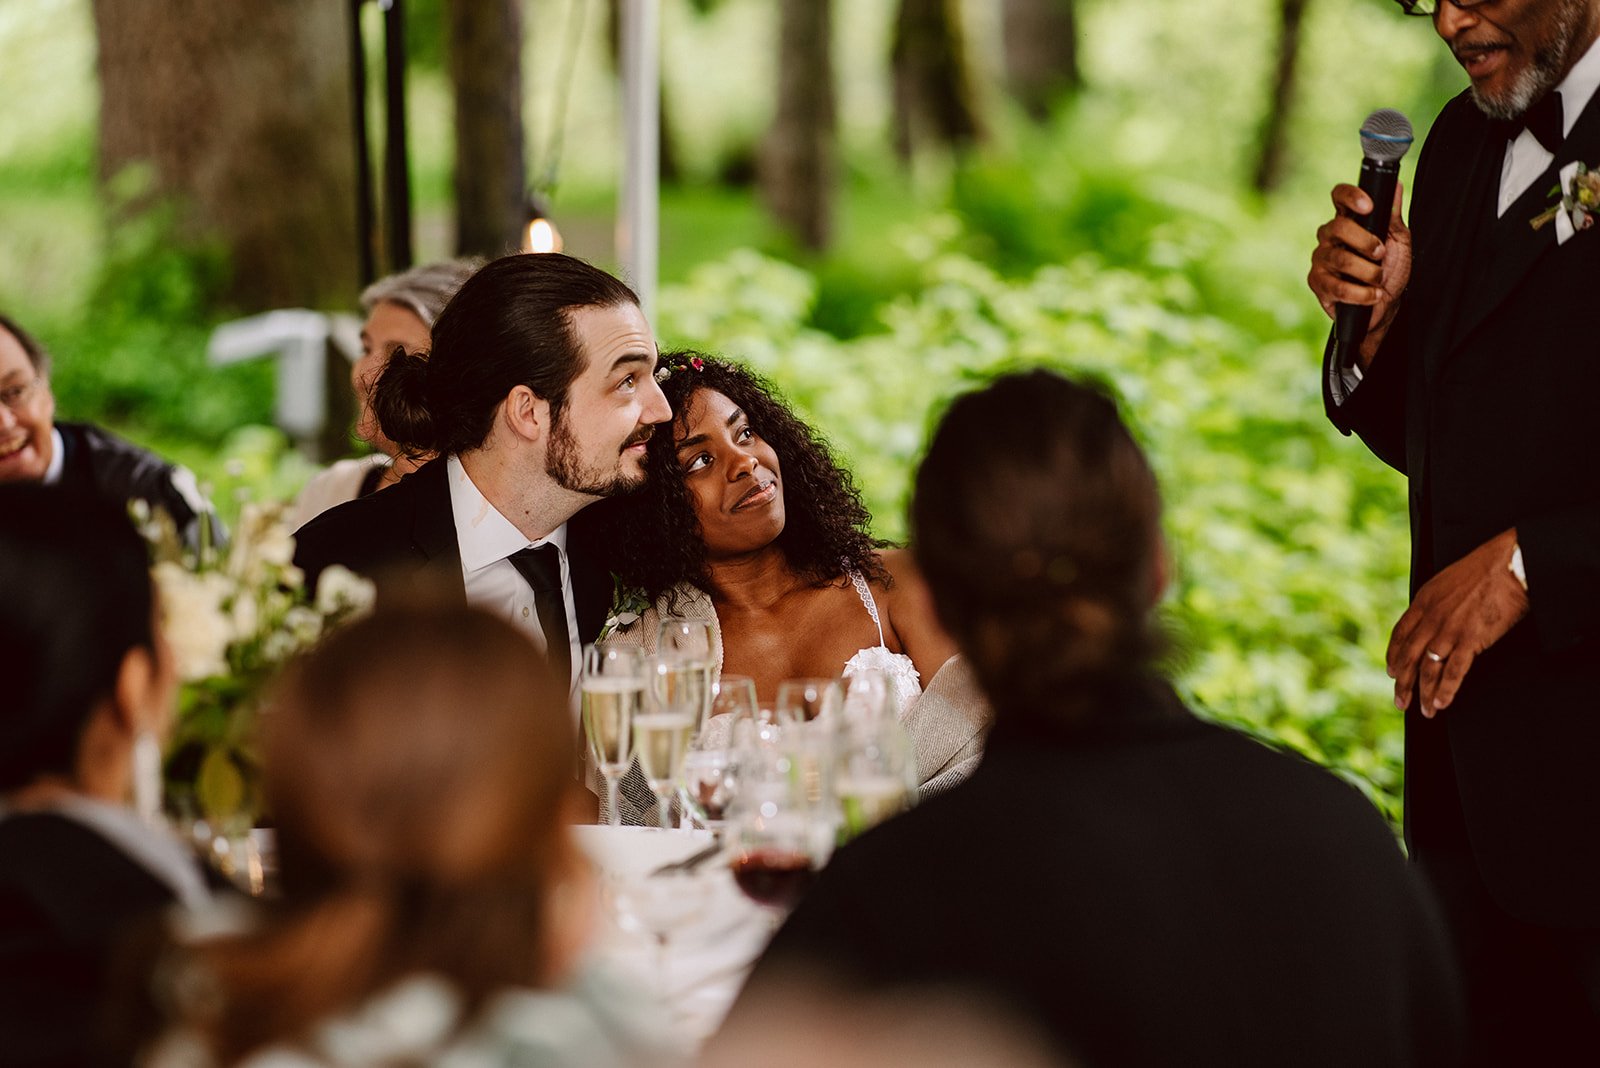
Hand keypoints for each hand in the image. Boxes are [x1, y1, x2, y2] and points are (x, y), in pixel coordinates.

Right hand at [1307, 181, 1411, 368]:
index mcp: (1348, 222)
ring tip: (1379, 280)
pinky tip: (1373, 295)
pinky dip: (1361, 293)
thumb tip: (1396, 186)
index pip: (1339, 197)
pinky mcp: (1317, 283)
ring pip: (1340, 259)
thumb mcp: (1398, 242)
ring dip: (1368, 272)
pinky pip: (1337, 286)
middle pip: (1338, 227)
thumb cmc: (1390, 272)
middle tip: (1381, 254)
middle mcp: (1329, 238)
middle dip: (1365, 241)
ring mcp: (1320, 260)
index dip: (1350, 197)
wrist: (1383, 308)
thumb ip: (1393, 216)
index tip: (1369, 206)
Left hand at [1386, 529, 1528, 716]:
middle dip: (1403, 683)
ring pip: (1428, 668)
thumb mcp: (1446, 582)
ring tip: (1424, 711)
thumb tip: (1430, 619)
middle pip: (1409, 657)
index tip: (1392, 672)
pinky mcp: (1471, 639)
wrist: (1507, 564)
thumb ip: (1434, 603)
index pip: (1400, 635)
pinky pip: (1454, 671)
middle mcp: (1431, 618)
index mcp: (1422, 602)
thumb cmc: (1482, 571)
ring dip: (1424, 693)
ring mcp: (1449, 630)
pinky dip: (1446, 690)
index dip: (1394, 656)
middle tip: (1400, 701)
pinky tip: (1441, 703)